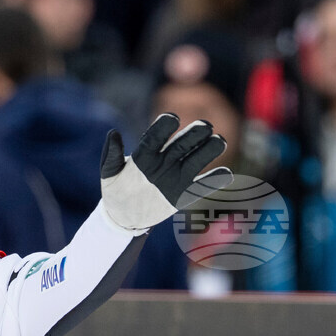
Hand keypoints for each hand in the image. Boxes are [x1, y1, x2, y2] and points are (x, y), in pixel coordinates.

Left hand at [99, 113, 233, 230]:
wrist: (124, 216)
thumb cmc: (116, 189)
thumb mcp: (109, 174)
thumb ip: (111, 155)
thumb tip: (113, 133)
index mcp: (146, 153)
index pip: (156, 136)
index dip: (164, 126)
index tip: (172, 119)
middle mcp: (165, 160)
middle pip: (183, 143)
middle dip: (194, 133)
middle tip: (205, 126)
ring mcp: (177, 175)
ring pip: (197, 159)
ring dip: (209, 150)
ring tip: (219, 141)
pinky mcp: (184, 193)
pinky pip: (202, 185)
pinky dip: (215, 180)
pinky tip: (225, 174)